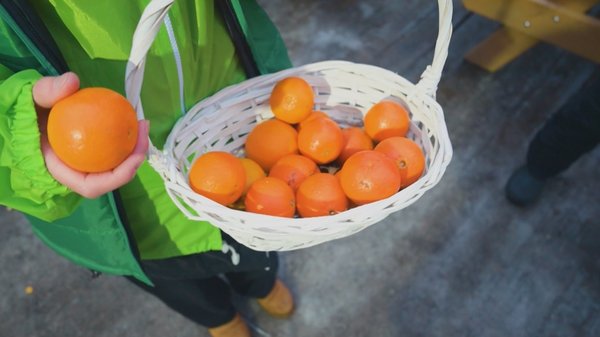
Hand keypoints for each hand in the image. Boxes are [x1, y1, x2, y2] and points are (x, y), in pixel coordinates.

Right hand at [33, 72, 148, 198]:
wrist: (30, 111)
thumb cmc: (28, 110)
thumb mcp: (32, 98)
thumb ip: (47, 91)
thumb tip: (72, 82)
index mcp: (61, 171)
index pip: (91, 186)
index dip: (116, 178)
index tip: (134, 158)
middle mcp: (77, 171)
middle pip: (112, 176)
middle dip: (133, 159)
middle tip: (143, 129)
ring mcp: (87, 162)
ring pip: (116, 162)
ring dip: (133, 147)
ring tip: (143, 123)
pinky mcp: (95, 150)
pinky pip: (113, 147)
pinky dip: (124, 136)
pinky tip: (134, 118)